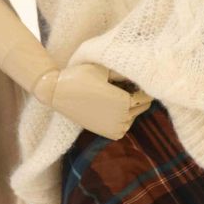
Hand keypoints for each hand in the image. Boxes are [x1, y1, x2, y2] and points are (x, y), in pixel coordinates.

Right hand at [34, 63, 152, 138]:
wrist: (59, 94)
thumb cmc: (81, 77)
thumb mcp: (104, 69)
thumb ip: (124, 72)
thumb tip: (140, 71)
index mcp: (125, 101)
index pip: (145, 95)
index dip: (143, 87)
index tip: (139, 80)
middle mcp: (123, 117)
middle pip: (141, 107)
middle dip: (138, 97)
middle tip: (128, 86)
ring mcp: (116, 128)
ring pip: (133, 117)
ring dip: (131, 108)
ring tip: (118, 95)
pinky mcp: (110, 134)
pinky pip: (124, 126)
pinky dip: (123, 119)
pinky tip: (112, 108)